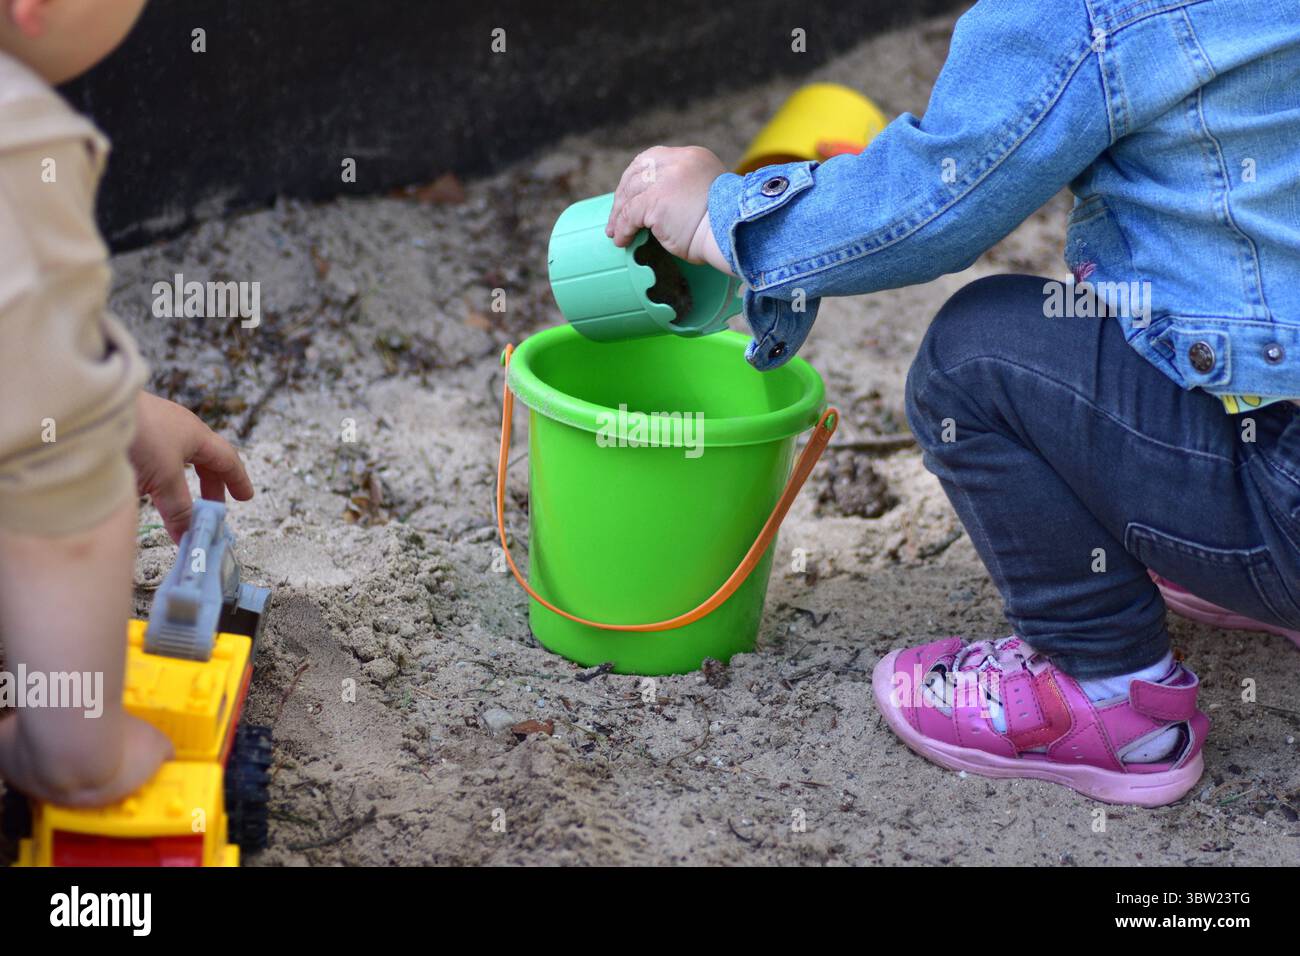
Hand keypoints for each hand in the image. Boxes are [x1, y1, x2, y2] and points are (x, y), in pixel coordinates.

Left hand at [129, 392, 253, 541]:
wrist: (94, 408)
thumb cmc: (140, 434)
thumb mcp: (166, 477)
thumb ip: (179, 507)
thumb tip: (189, 535)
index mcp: (196, 435)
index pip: (227, 459)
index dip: (237, 480)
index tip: (244, 497)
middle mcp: (178, 428)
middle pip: (203, 459)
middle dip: (209, 485)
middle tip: (210, 508)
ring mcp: (153, 427)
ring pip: (176, 457)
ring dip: (181, 481)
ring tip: (175, 501)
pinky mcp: (130, 430)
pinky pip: (153, 455)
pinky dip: (158, 473)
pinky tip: (144, 485)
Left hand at [605, 146, 732, 273]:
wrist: (733, 235)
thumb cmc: (726, 226)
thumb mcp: (710, 194)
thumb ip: (688, 189)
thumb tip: (665, 207)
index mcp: (692, 157)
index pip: (652, 158)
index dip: (635, 177)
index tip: (628, 194)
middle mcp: (678, 163)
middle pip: (636, 173)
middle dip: (622, 195)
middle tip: (616, 216)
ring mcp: (665, 180)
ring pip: (630, 194)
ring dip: (619, 215)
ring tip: (615, 232)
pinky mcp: (656, 201)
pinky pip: (629, 215)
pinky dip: (622, 228)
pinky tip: (622, 240)